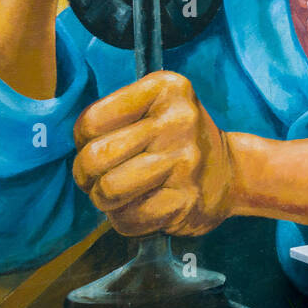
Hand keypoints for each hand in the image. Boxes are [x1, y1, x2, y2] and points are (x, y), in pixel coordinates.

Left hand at [72, 72, 232, 237]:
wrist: (231, 174)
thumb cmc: (177, 140)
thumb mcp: (154, 107)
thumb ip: (114, 116)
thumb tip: (76, 148)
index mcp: (167, 88)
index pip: (91, 121)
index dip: (84, 141)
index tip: (104, 146)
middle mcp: (179, 120)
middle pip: (95, 158)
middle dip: (87, 176)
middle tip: (101, 178)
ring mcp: (186, 162)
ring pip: (108, 190)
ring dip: (105, 200)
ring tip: (121, 195)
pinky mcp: (187, 201)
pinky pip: (129, 219)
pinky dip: (125, 220)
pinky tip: (142, 208)